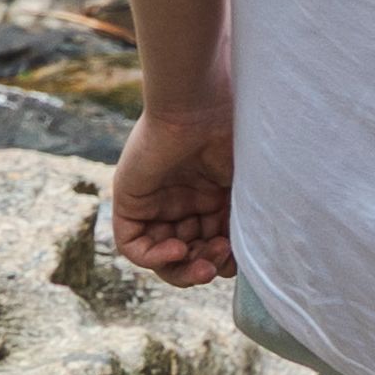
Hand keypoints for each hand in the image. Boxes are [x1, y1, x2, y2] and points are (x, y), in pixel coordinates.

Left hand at [107, 95, 237, 286]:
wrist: (200, 106)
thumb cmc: (231, 136)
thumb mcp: (244, 188)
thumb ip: (242, 223)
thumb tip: (244, 263)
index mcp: (210, 195)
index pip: (210, 243)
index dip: (222, 260)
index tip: (237, 260)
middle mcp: (181, 200)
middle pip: (186, 253)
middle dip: (203, 266)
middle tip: (218, 266)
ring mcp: (154, 202)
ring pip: (160, 255)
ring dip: (181, 269)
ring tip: (201, 263)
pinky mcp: (130, 200)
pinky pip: (132, 244)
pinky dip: (153, 257)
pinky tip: (177, 249)